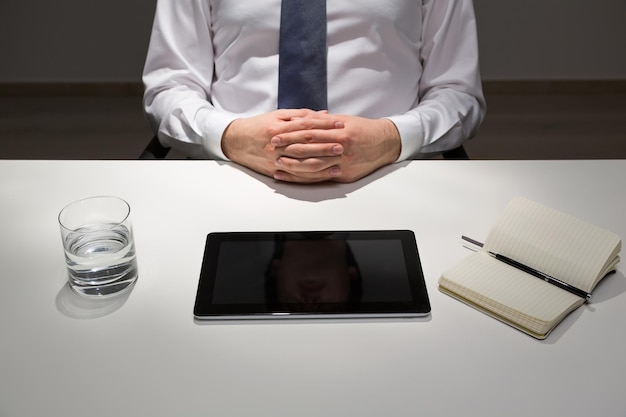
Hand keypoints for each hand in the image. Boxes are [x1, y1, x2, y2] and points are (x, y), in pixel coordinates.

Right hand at [221, 109, 343, 178]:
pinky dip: (310, 177)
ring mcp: (275, 161)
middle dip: (325, 146)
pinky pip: (295, 177)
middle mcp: (277, 146)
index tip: (340, 124)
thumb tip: (323, 114)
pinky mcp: (274, 172)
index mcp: (278, 129)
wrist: (235, 141)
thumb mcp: (277, 116)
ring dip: (321, 165)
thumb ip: (301, 115)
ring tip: (338, 164)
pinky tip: (323, 176)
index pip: (306, 126)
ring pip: (301, 165)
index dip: (324, 125)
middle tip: (343, 146)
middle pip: (305, 146)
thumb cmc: (258, 126)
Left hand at [272, 114, 401, 182]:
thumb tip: (299, 119)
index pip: (309, 131)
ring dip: (294, 166)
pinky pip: (322, 178)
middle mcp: (341, 147)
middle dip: (288, 148)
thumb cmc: (362, 129)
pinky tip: (293, 178)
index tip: (276, 134)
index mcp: (339, 131)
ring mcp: (343, 163)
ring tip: (278, 165)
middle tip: (272, 148)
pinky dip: (306, 178)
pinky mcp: (345, 175)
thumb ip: (321, 121)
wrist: (385, 143)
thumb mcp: (343, 120)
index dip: (291, 133)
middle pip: (309, 148)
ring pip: (314, 165)